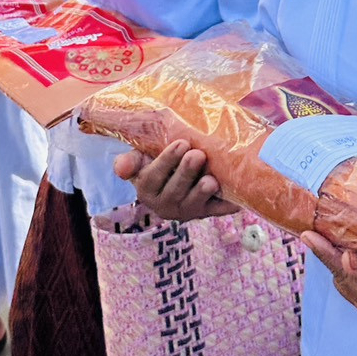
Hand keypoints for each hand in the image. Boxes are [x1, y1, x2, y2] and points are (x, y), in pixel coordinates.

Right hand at [113, 142, 239, 221]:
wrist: (179, 179)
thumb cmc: (160, 164)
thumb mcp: (142, 160)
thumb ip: (131, 161)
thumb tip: (120, 167)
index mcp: (147, 190)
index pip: (152, 178)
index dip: (166, 162)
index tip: (181, 143)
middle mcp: (165, 205)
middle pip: (174, 192)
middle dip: (186, 173)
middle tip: (198, 155)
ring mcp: (188, 211)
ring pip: (194, 205)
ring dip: (202, 192)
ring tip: (211, 179)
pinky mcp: (208, 212)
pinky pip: (218, 210)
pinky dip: (227, 206)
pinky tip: (236, 199)